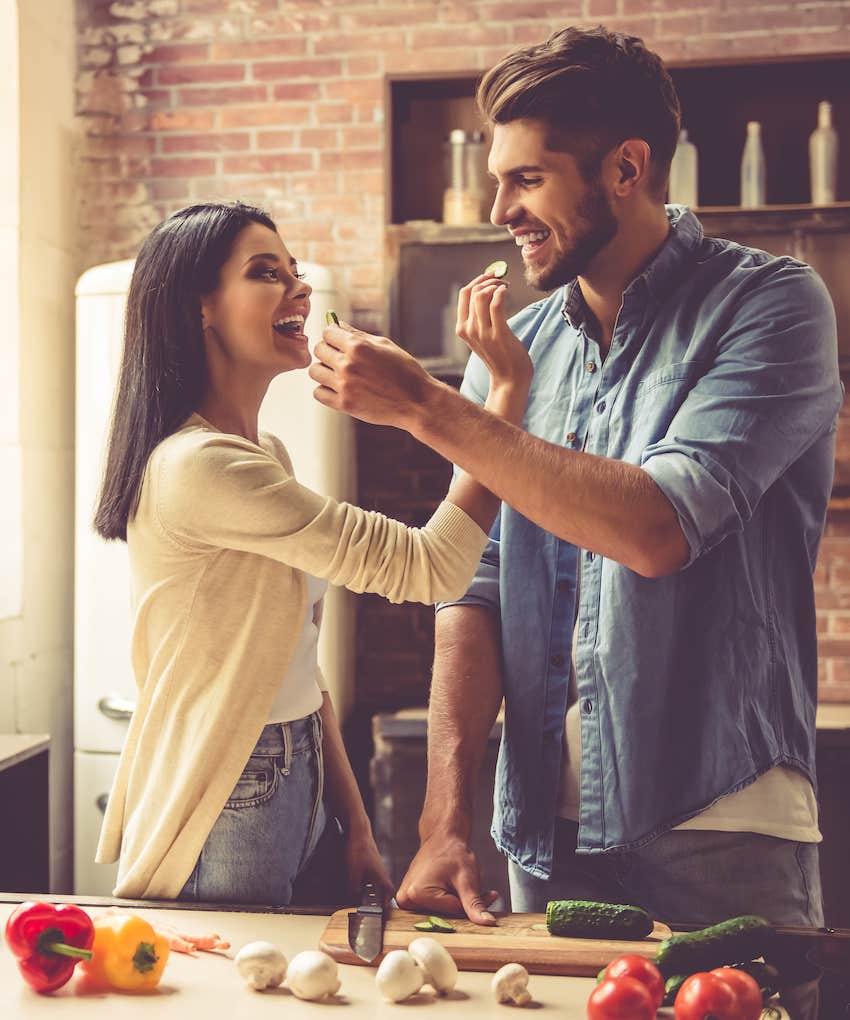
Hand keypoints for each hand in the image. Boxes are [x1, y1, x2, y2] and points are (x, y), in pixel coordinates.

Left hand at [309, 321, 434, 428]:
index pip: (327, 333)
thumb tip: (337, 324)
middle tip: (340, 358)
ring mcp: (344, 385)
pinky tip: (338, 388)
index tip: (339, 342)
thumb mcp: (385, 345)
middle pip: (318, 350)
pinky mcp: (344, 404)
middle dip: (328, 351)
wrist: (417, 402)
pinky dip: (325, 390)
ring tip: (338, 374)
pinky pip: (318, 393)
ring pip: (315, 372)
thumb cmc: (405, 371)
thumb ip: (358, 334)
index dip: (333, 336)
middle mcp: (347, 364)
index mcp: (358, 346)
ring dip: (324, 371)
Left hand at [344, 829, 395, 905]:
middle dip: (379, 898)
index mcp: (381, 875)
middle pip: (383, 888)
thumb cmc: (358, 849)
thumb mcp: (353, 873)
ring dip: (372, 889)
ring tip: (363, 896)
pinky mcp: (370, 860)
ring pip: (376, 881)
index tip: (384, 912)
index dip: (387, 903)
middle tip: (372, 906)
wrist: (358, 831)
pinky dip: (366, 881)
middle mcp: (381, 871)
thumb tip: (355, 898)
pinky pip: (371, 874)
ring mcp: (376, 865)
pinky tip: (358, 882)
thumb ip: (354, 889)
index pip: (389, 892)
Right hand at [396, 832, 499, 925]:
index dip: (472, 904)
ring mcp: (405, 900)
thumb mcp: (467, 878)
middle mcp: (406, 900)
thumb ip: (475, 903)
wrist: (441, 839)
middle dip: (464, 904)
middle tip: (473, 885)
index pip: (454, 913)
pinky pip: (435, 908)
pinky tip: (450, 885)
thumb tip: (488, 923)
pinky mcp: (408, 899)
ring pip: (442, 912)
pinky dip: (448, 901)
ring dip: (456, 902)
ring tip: (457, 881)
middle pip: (446, 915)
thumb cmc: (453, 853)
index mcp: (417, 895)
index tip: (489, 894)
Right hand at [457, 274, 531, 390]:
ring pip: (482, 295)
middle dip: (489, 280)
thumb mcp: (483, 335)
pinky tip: (507, 292)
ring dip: (496, 285)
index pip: (464, 294)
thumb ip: (481, 316)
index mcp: (462, 329)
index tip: (491, 275)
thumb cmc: (500, 355)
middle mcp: (469, 330)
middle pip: (473, 291)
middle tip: (503, 281)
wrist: (509, 379)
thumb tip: (488, 287)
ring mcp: (482, 333)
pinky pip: (496, 304)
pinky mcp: (498, 334)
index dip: (478, 280)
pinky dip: (501, 292)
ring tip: (506, 287)